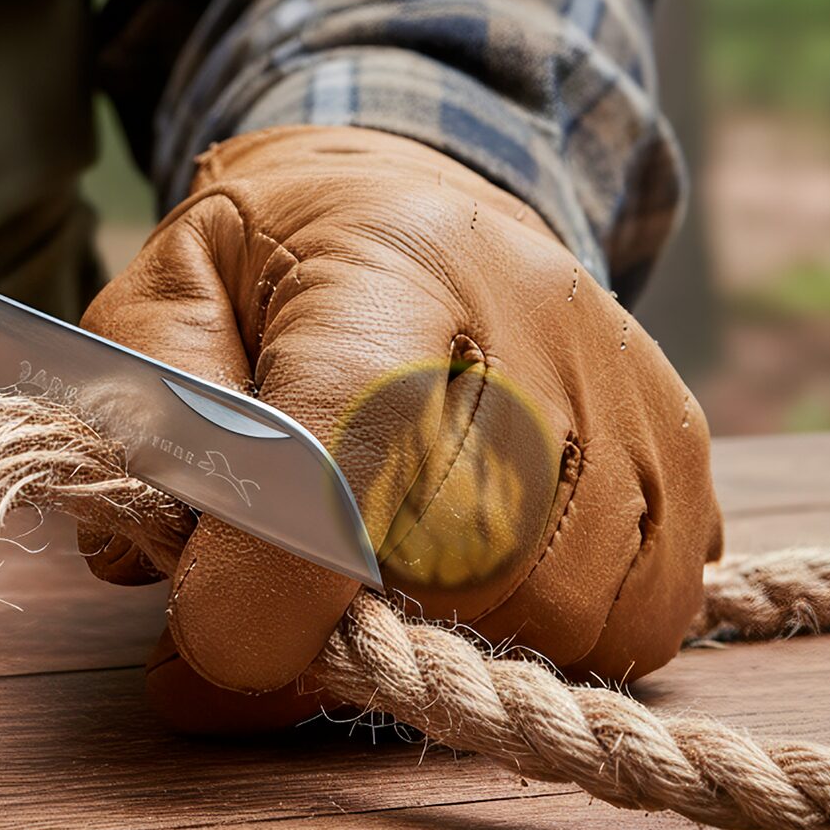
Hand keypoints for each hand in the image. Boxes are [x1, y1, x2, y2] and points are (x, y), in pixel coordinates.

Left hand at [82, 127, 720, 730]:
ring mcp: (627, 383)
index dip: (276, 576)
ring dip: (454, 627)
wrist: (407, 191)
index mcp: (384, 258)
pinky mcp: (683, 449)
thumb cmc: (270, 270)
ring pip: (559, 606)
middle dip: (356, 613)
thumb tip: (180, 625)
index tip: (212, 638)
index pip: (350, 441)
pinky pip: (644, 615)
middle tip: (293, 588)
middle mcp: (535, 312)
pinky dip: (553, 630)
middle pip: (464, 553)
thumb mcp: (163, 308)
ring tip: (389, 561)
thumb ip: (146, 447)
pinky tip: (484, 567)